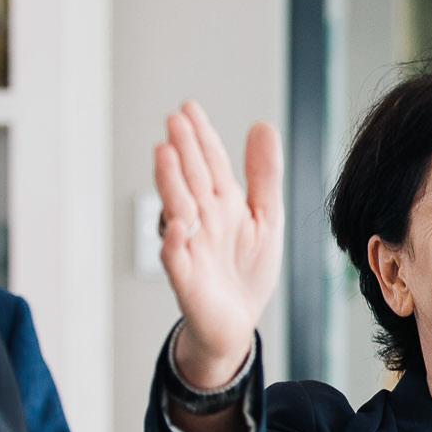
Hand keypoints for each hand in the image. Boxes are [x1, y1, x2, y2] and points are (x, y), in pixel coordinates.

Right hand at [154, 101, 283, 388]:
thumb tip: (262, 125)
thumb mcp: (266, 217)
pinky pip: (175, 258)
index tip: (190, 108)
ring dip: (170, 183)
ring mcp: (192, 246)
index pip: (210, 163)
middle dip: (183, 150)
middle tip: (175, 120)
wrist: (237, 323)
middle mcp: (203, 220)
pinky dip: (175, 241)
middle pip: (192, 179)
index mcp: (223, 203)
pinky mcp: (186, 278)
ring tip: (165, 153)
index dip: (201, 137)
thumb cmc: (247, 271)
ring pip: (179, 209)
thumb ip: (264, 174)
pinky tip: (178, 223)